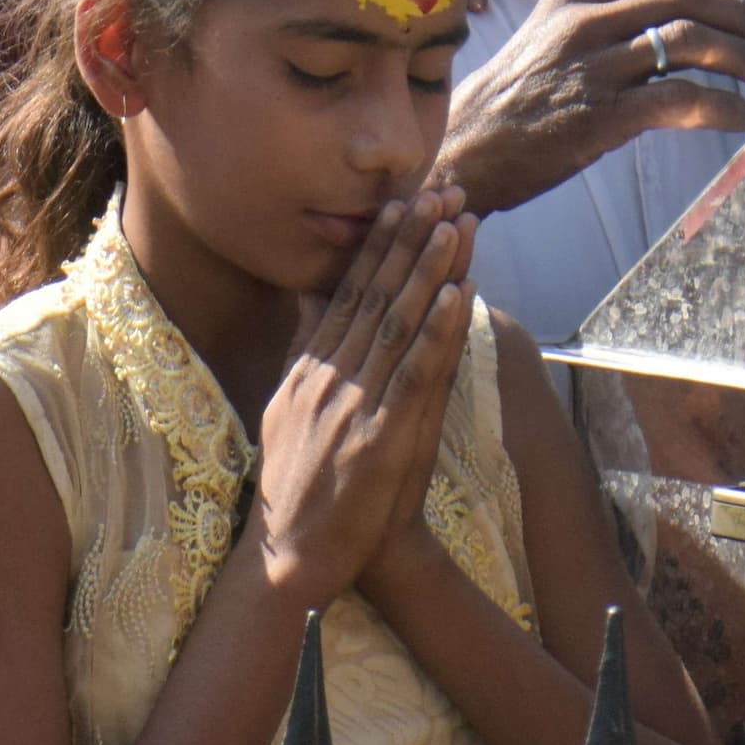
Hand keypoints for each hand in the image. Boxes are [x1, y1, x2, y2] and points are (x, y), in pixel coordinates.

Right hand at [250, 191, 472, 609]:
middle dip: (409, 238)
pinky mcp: (379, 437)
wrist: (294, 555)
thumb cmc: (300, 484)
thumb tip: (310, 298)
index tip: (402, 201)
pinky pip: (414, 374)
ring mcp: (354, 404)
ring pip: (397, 322)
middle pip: (375, 293)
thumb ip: (305, 352)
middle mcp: (329, 375)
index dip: (379, 244)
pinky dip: (436, 331)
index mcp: (311, 367)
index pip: (348, 290)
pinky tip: (456, 295)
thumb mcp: (287, 407)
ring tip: (454, 222)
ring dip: (428, 269)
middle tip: (436, 189)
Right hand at [436, 0, 744, 217]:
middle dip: (741, 14)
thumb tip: (669, 16)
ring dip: (740, 56)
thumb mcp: (548, 34)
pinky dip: (722, 107)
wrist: (463, 150)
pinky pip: (680, 101)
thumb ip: (601, 17)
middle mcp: (585, 21)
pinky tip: (740, 118)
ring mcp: (593, 67)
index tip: (741, 0)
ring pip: (690, 41)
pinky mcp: (601, 117)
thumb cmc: (512, 97)